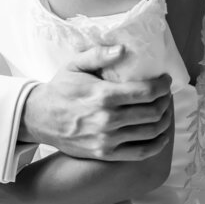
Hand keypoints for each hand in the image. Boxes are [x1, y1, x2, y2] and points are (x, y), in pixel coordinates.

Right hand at [20, 45, 173, 161]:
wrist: (39, 118)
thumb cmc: (60, 89)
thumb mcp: (74, 64)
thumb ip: (99, 54)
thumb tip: (123, 49)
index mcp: (103, 95)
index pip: (146, 92)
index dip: (163, 85)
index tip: (165, 80)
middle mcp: (108, 120)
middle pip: (153, 112)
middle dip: (165, 101)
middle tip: (165, 94)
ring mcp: (107, 140)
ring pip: (151, 132)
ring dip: (165, 120)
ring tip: (164, 110)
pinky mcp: (105, 154)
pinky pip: (141, 152)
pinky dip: (157, 144)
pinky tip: (160, 134)